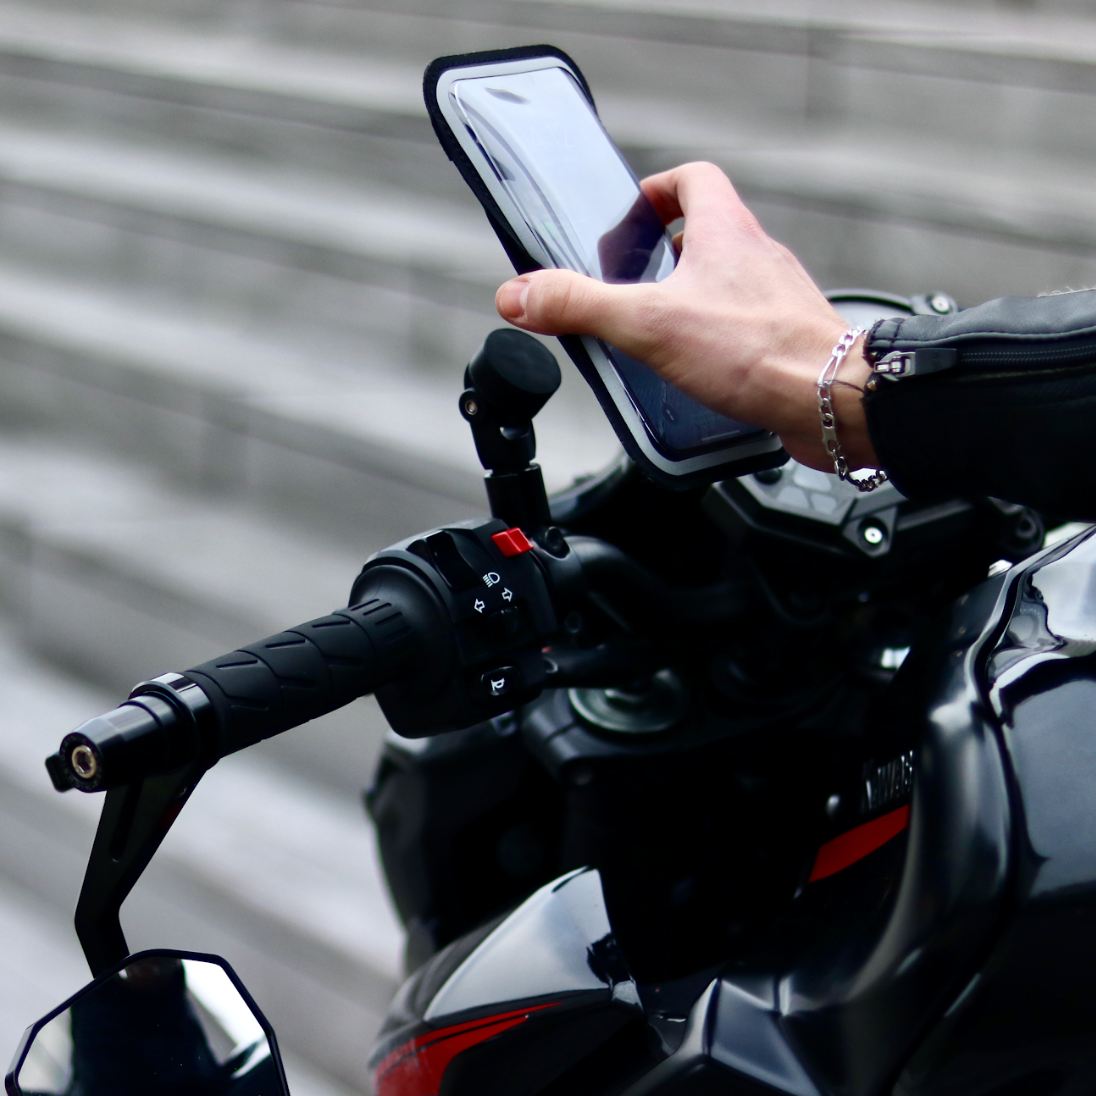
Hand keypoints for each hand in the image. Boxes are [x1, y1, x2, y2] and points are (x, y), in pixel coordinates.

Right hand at [495, 162, 877, 471]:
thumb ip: (580, 305)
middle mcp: (756, 256)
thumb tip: (521, 293)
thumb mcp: (647, 323)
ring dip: (688, 299)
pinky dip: (714, 340)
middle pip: (706, 232)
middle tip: (629, 281)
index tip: (631, 213)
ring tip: (654, 331)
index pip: (693, 178)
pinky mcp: (783, 340)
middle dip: (662, 253)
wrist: (831, 401)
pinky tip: (694, 372)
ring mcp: (774, 298)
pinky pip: (742, 327)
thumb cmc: (759, 352)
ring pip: (725, 283)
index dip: (657, 189)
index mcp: (724, 231)